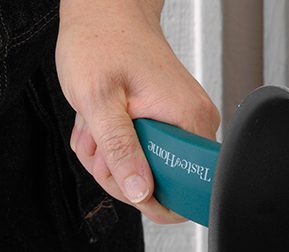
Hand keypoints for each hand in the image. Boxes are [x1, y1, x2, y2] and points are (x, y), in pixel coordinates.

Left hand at [57, 0, 219, 222]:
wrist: (103, 12)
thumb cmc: (101, 41)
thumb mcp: (100, 101)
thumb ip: (120, 149)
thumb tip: (139, 191)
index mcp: (189, 120)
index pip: (186, 189)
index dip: (147, 195)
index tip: (120, 175)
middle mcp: (193, 124)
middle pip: (160, 185)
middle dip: (117, 172)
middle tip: (98, 143)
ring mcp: (180, 124)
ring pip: (143, 172)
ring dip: (109, 158)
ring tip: (95, 127)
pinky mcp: (165, 124)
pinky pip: (139, 155)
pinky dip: (112, 147)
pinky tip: (102, 125)